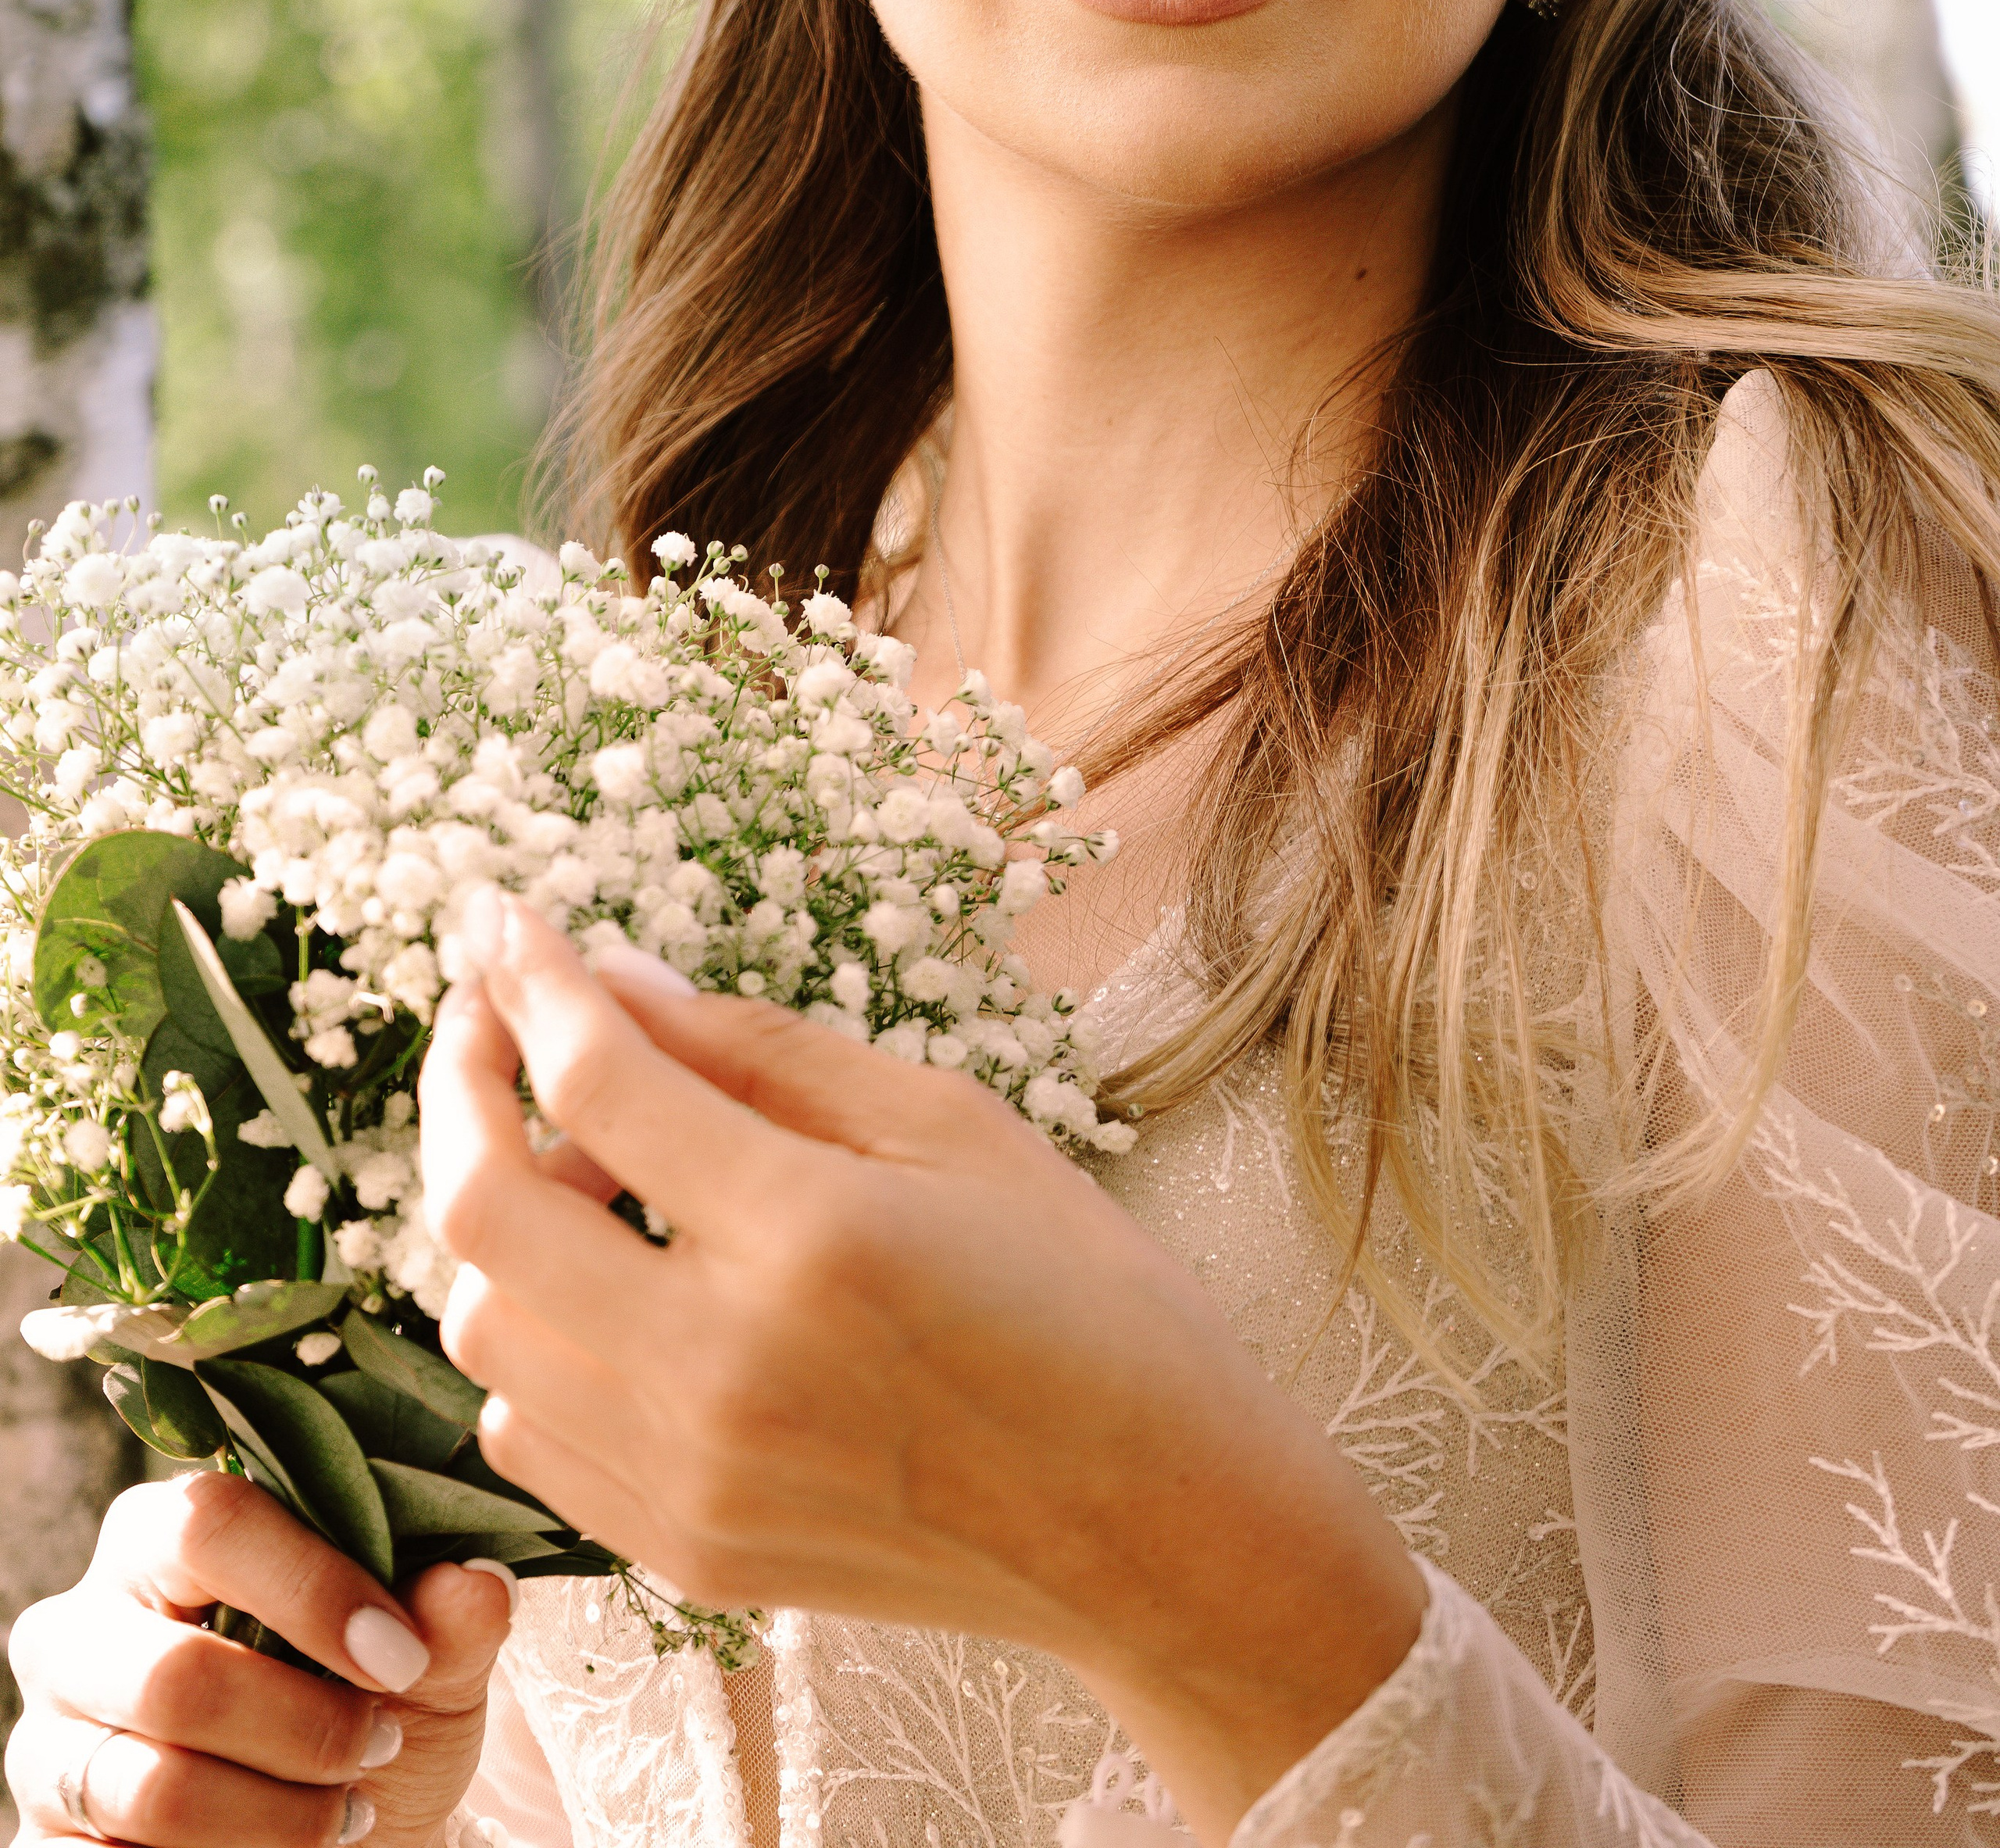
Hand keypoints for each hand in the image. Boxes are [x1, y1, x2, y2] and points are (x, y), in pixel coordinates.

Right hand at [6, 1470, 513, 1846]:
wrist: (337, 1830)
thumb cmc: (367, 1709)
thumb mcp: (429, 1665)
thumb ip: (450, 1619)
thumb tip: (480, 1582)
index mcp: (161, 1536)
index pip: (207, 1522)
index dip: (312, 1590)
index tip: (401, 1656)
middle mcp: (82, 1628)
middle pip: (175, 1675)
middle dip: (304, 1729)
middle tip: (381, 1745)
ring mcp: (50, 1742)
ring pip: (155, 1789)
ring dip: (278, 1815)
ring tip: (349, 1810)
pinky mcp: (47, 1841)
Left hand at [420, 892, 1424, 1847]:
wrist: (1158, 1529)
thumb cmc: (1085, 1300)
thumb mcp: (950, 1126)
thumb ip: (765, 1050)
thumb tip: (618, 982)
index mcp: (812, 1237)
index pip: (598, 1084)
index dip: (535, 984)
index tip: (508, 927)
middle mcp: (723, 1367)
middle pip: (483, 1212)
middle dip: (461, 1086)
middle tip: (491, 1022)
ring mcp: (690, 1478)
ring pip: (481, 1327)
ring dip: (495, 1220)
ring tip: (587, 1165)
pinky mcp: (683, 1552)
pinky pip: (523, 1429)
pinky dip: (531, 1335)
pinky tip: (608, 1281)